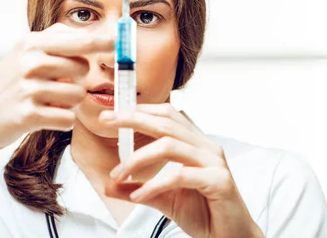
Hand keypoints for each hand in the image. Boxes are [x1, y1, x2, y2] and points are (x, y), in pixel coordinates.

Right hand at [0, 23, 113, 155]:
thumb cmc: (9, 84)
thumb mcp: (26, 53)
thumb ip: (58, 41)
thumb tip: (98, 34)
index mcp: (32, 43)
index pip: (82, 40)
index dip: (106, 41)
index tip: (123, 40)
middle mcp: (30, 62)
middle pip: (84, 69)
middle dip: (78, 80)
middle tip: (58, 84)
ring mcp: (28, 88)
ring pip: (79, 95)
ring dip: (70, 103)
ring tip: (48, 101)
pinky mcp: (28, 115)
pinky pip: (68, 118)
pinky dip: (62, 121)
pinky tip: (45, 116)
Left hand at [99, 104, 263, 237]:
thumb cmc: (206, 214)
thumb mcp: (165, 199)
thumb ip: (140, 189)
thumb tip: (110, 184)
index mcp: (196, 145)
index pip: (168, 116)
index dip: (141, 111)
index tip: (114, 115)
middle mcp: (206, 148)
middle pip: (167, 123)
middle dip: (133, 120)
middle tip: (108, 121)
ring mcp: (214, 162)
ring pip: (170, 145)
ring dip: (138, 158)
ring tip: (119, 174)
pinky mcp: (219, 181)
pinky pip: (180, 176)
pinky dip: (155, 184)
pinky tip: (139, 195)